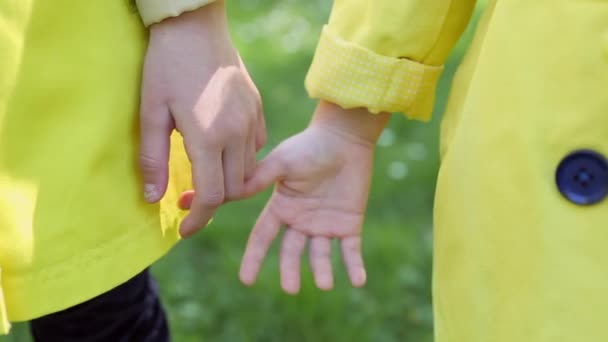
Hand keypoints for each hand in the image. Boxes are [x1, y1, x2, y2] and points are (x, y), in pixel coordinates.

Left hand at [139, 1, 265, 236]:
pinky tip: (222, 150)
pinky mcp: (257, 108)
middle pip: (234, 189)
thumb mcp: (151, 112)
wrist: (195, 27)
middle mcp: (236, 133)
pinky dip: (242, 160)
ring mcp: (251, 120)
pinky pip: (256, 148)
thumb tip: (153, 199)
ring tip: (205, 175)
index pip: (212, 195)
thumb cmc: (166, 66)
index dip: (198, 219)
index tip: (184, 230)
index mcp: (208, 137)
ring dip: (228, 182)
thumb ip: (153, 159)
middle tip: (188, 199)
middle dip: (213, 202)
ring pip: (248, 171)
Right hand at [237, 101, 389, 293]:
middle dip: (290, 271)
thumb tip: (233, 191)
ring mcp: (325, 224)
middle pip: (291, 252)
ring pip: (320, 255)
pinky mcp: (349, 224)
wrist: (344, 138)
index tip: (247, 281)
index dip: (254, 258)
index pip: (263, 237)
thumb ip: (260, 177)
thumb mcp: (282, 162)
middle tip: (291, 289)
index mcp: (282, 208)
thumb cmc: (310, 146)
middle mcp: (301, 221)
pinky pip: (350, 250)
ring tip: (326, 284)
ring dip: (322, 271)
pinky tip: (359, 281)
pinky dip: (354, 266)